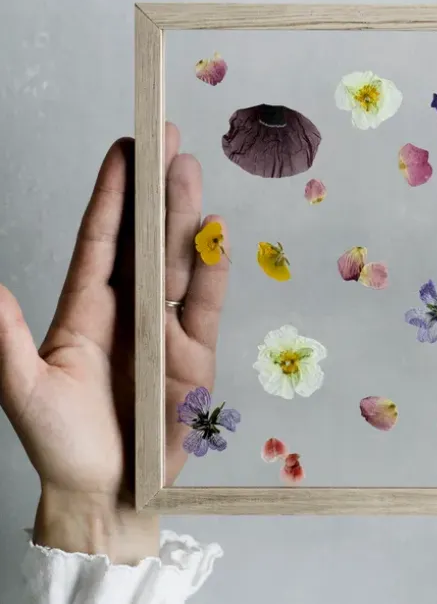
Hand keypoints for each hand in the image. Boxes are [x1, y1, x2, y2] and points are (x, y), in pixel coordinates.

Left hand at [0, 125, 228, 562]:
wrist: (110, 493)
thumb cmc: (62, 445)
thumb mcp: (22, 391)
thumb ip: (8, 340)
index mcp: (86, 309)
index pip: (102, 238)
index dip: (112, 192)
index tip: (124, 148)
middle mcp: (131, 307)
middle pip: (146, 237)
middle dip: (156, 188)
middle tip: (168, 140)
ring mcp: (166, 326)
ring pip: (180, 260)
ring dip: (185, 216)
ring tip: (189, 172)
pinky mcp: (197, 352)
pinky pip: (209, 303)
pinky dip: (216, 269)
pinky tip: (217, 233)